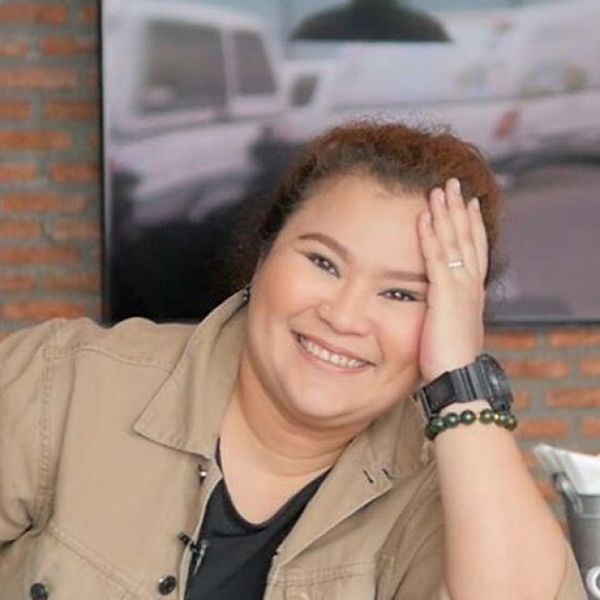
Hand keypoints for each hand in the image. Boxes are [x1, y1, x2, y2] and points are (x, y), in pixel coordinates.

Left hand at [417, 178, 487, 382]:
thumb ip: (449, 311)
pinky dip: (430, 234)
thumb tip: (442, 308)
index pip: (474, 249)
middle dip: (459, 209)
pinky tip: (424, 216)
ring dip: (445, 213)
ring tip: (438, 189)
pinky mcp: (444, 294)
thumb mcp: (454, 328)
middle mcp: (470, 284)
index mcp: (472, 291)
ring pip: (453, 241)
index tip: (468, 204)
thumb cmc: (451, 360)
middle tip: (453, 184)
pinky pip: (435, 257)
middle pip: (467, 237)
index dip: (471, 225)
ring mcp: (459, 287)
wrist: (459, 378)